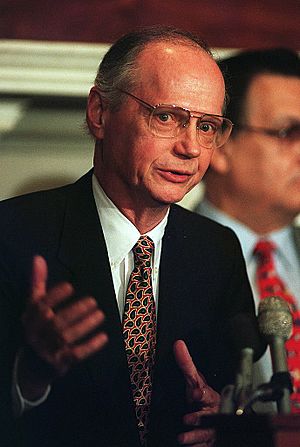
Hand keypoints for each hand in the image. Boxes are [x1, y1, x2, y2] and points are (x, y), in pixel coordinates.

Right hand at [19, 255, 107, 396]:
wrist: (32, 364)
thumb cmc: (37, 327)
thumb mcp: (34, 305)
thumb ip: (38, 282)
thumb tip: (38, 259)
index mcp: (30, 318)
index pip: (40, 306)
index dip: (54, 296)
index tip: (69, 286)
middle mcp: (37, 334)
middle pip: (55, 323)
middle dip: (75, 311)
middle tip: (92, 301)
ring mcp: (48, 350)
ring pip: (67, 337)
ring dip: (85, 325)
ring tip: (100, 314)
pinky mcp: (60, 362)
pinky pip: (76, 355)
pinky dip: (90, 346)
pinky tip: (103, 337)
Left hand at [174, 340, 219, 445]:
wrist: (216, 418)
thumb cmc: (204, 398)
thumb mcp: (194, 380)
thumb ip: (186, 364)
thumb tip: (178, 344)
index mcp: (209, 396)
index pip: (206, 394)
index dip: (201, 394)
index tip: (195, 393)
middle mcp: (212, 413)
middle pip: (208, 415)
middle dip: (199, 417)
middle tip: (188, 418)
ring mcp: (211, 428)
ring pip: (205, 433)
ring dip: (194, 436)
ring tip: (182, 437)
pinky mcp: (208, 441)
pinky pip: (203, 446)